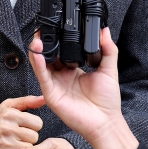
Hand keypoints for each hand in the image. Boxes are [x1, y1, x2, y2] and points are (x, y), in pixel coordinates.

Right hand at [0, 95, 45, 148]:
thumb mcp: (8, 106)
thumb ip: (27, 101)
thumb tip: (44, 98)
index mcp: (10, 114)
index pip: (38, 123)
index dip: (32, 125)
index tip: (24, 126)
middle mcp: (7, 128)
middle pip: (35, 137)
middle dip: (29, 137)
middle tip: (19, 136)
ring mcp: (4, 144)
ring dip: (24, 147)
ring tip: (15, 143)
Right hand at [29, 28, 138, 148]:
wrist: (105, 122)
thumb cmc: (107, 101)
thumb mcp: (109, 69)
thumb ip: (108, 49)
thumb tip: (105, 31)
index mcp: (73, 70)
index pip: (61, 51)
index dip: (58, 40)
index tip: (57, 26)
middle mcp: (61, 76)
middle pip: (48, 56)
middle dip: (45, 42)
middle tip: (44, 28)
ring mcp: (55, 84)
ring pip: (41, 64)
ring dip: (38, 50)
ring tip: (38, 38)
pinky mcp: (51, 94)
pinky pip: (42, 76)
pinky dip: (38, 64)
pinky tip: (37, 53)